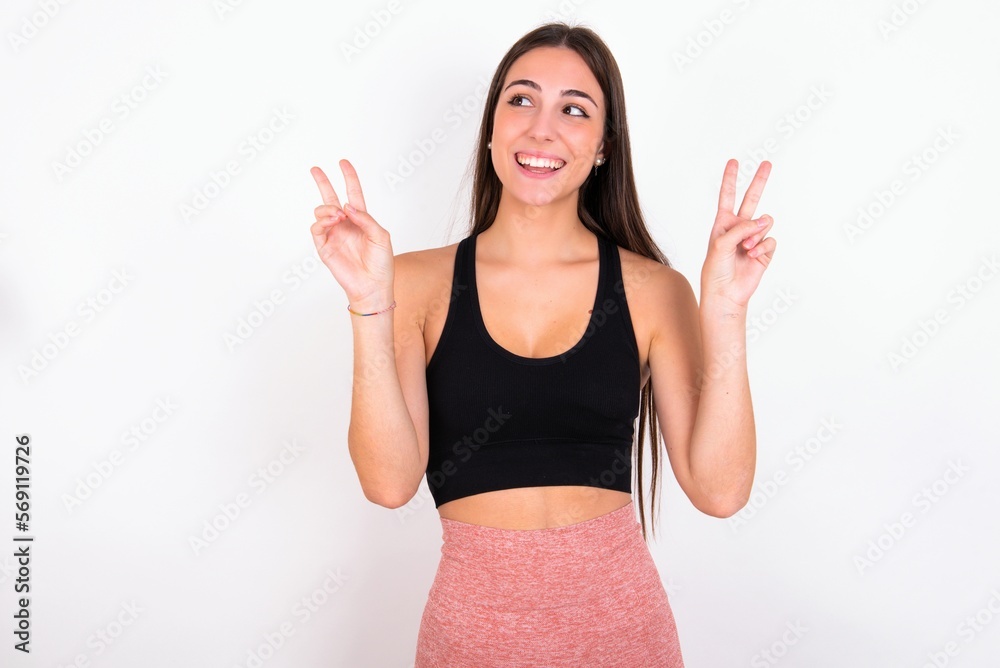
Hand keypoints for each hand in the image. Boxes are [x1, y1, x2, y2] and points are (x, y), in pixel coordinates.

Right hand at [310, 159, 393, 306]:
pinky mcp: (324, 247)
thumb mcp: (381, 236)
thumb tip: (347, 206)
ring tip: (338, 215)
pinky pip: (316, 228)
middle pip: (330, 198)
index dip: (349, 178)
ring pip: (321, 211)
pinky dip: (322, 221)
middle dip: (322, 182)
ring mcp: (333, 235)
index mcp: (360, 220)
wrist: (373, 285)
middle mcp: (345, 225)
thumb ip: (365, 219)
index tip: (343, 163)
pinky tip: (333, 221)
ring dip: (328, 208)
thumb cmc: (381, 263)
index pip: (353, 194)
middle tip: (315, 169)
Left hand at [700, 159, 775, 309]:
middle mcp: (739, 228)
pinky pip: (770, 240)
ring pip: (764, 223)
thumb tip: (764, 220)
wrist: (725, 293)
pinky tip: (752, 256)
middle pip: (752, 199)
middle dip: (759, 181)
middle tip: (767, 163)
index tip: (734, 162)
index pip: (728, 196)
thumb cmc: (716, 269)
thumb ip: (741, 228)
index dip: (730, 179)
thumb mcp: (721, 243)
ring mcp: (753, 238)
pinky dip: (762, 247)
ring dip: (755, 234)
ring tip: (745, 249)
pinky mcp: (764, 251)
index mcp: (723, 223)